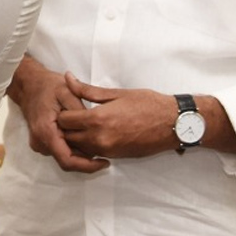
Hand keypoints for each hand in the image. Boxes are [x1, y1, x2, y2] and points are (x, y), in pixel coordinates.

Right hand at [8, 56, 107, 173]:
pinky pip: (61, 151)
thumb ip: (80, 112)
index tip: (105, 163)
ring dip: (81, 153)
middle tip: (107, 151)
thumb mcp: (68, 92)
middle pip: (68, 161)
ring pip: (65, 157)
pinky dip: (74, 148)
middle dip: (87, 159)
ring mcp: (39, 144)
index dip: (88, 166)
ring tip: (96, 140)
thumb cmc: (49, 86)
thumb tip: (94, 131)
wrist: (29, 84)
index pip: (67, 160)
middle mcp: (40, 142)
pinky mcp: (42, 142)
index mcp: (46, 132)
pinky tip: (84, 137)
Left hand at [57, 74, 177, 161]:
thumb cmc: (148, 104)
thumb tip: (68, 79)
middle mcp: (99, 138)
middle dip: (66, 127)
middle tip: (72, 115)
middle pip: (67, 136)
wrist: (173, 124)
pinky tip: (95, 132)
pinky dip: (88, 144)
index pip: (63, 120)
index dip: (63, 112)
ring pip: (78, 147)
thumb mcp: (116, 93)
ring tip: (82, 124)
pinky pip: (92, 152)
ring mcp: (107, 150)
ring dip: (76, 137)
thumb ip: (87, 89)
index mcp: (97, 119)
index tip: (68, 106)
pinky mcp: (115, 156)